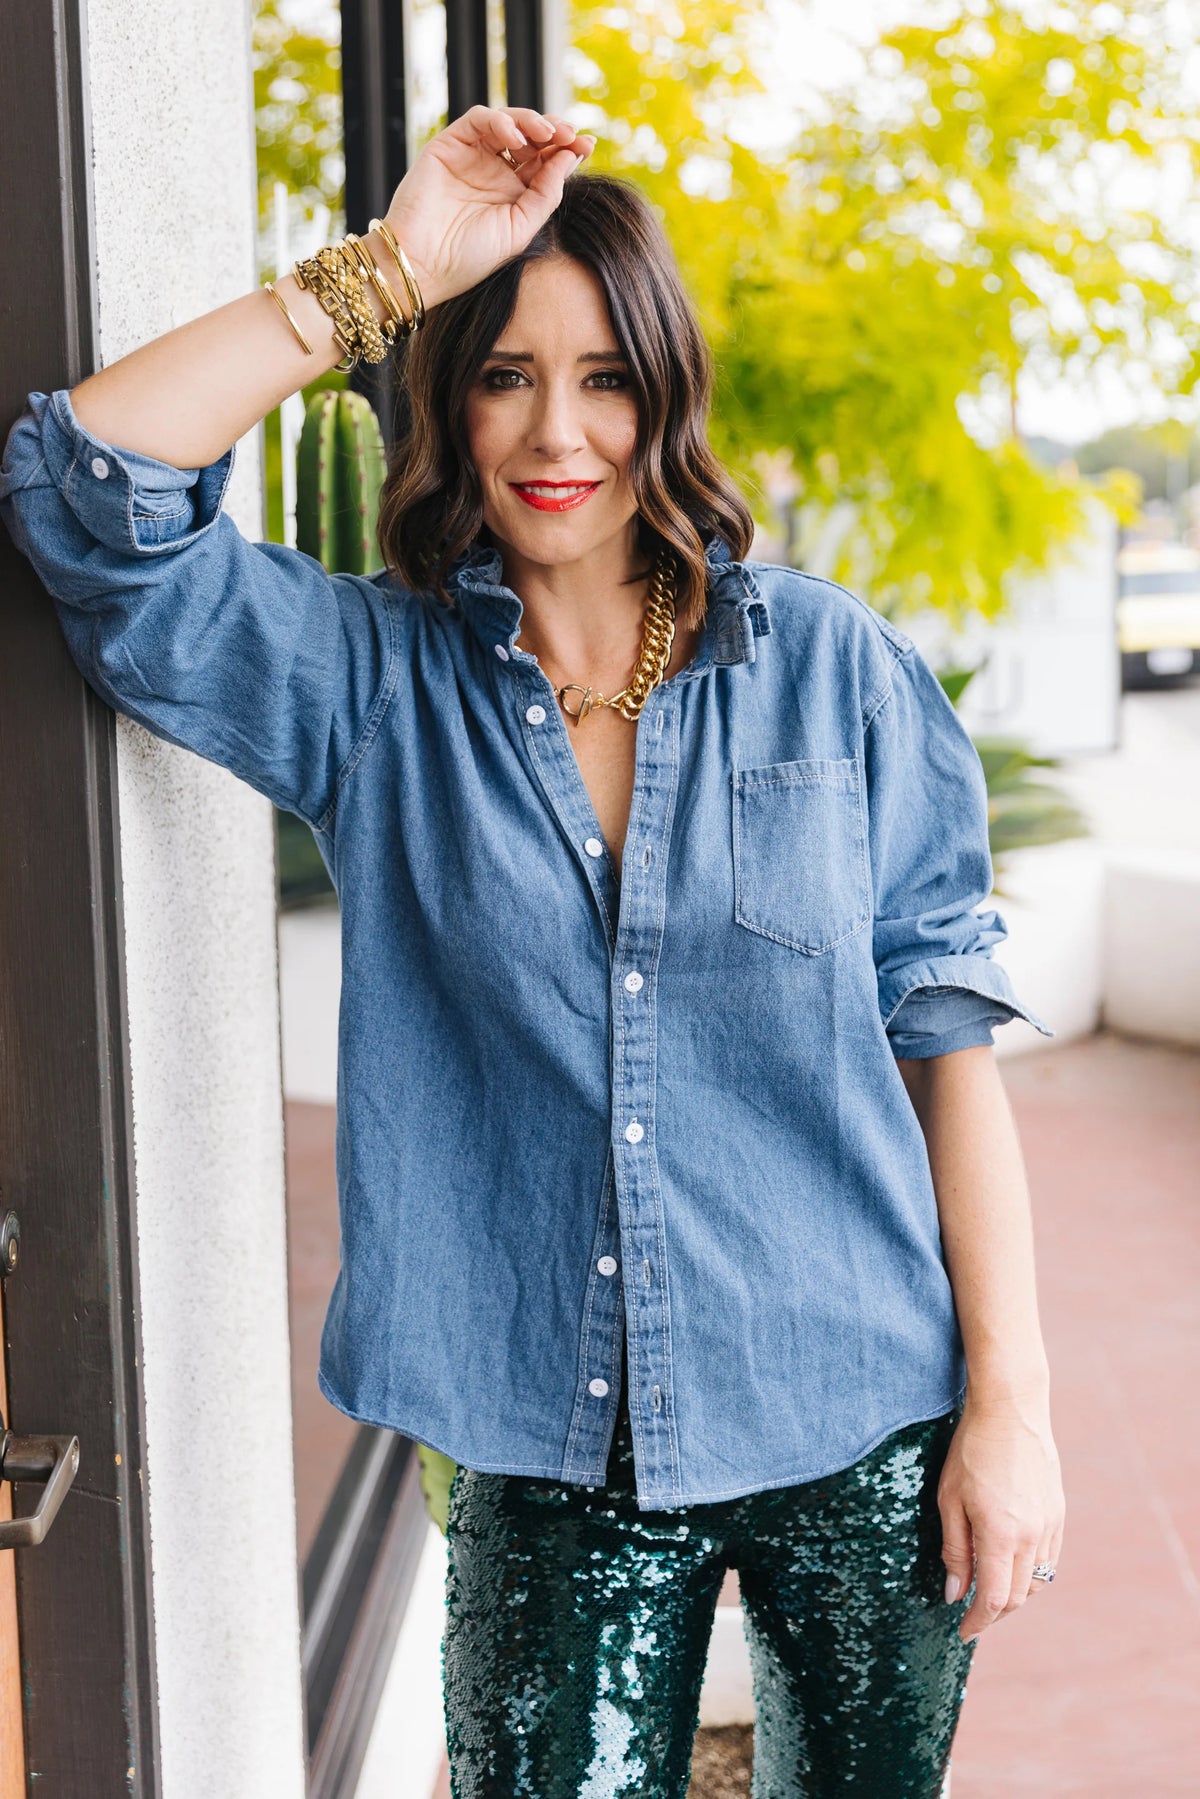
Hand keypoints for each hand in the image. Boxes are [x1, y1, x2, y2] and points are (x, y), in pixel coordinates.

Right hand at [377, 105, 596, 310]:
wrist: (423, 264)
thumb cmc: (470, 258)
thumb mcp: (520, 229)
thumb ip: (546, 193)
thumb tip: (570, 156)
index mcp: (514, 194)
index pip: (546, 162)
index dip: (568, 150)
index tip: (588, 145)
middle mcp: (495, 172)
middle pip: (532, 138)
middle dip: (555, 131)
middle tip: (571, 135)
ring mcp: (473, 157)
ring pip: (508, 123)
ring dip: (532, 121)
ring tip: (548, 132)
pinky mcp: (449, 145)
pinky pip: (479, 121)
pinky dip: (500, 122)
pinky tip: (516, 138)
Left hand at [938, 1390, 1065, 1643]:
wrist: (1012, 1411)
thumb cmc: (971, 1451)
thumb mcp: (949, 1499)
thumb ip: (954, 1550)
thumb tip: (954, 1594)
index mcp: (1001, 1535)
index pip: (994, 1599)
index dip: (978, 1622)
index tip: (962, 1632)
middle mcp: (1032, 1536)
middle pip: (1017, 1596)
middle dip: (994, 1613)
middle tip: (971, 1615)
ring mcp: (1049, 1525)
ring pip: (1036, 1581)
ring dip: (1014, 1595)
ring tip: (988, 1590)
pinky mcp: (1058, 1514)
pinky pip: (1048, 1559)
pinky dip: (1030, 1572)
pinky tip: (1011, 1564)